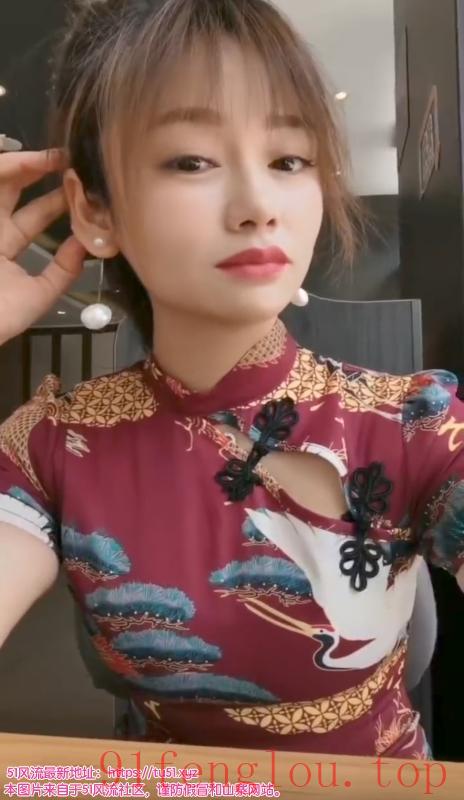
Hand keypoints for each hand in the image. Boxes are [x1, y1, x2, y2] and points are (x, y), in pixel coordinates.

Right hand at [0, 149, 86, 344]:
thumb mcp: (37, 295)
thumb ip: (63, 272)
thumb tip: (86, 244)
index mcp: (3, 250)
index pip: (33, 218)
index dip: (55, 202)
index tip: (81, 188)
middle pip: (11, 191)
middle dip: (38, 172)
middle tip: (68, 160)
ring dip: (21, 165)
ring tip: (50, 156)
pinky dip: (3, 167)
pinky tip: (22, 160)